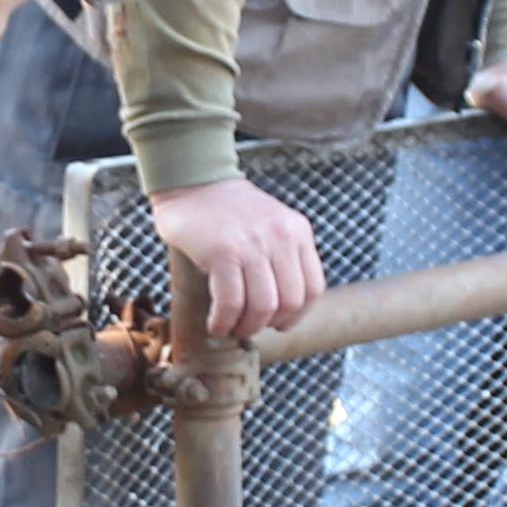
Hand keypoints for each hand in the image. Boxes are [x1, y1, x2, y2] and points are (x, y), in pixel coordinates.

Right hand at [150, 177, 323, 340]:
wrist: (192, 179)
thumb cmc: (227, 210)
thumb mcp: (272, 224)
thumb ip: (282, 255)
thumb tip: (282, 309)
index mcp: (298, 231)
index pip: (314, 288)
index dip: (297, 314)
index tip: (279, 322)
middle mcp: (281, 236)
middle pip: (290, 302)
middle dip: (271, 323)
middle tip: (252, 326)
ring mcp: (252, 244)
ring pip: (263, 307)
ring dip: (246, 327)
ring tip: (232, 327)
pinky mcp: (222, 252)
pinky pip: (231, 302)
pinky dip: (224, 321)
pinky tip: (215, 324)